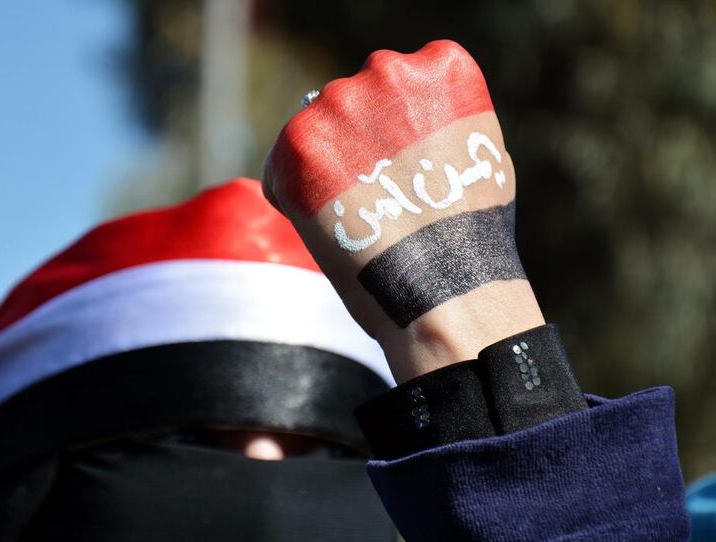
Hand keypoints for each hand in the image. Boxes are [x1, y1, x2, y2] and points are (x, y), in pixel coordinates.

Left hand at [263, 40, 543, 381]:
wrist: (448, 289)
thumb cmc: (473, 238)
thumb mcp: (481, 156)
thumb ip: (440, 125)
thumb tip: (408, 132)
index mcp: (439, 66)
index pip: (395, 83)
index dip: (392, 132)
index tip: (402, 171)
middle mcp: (387, 69)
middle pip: (350, 103)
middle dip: (354, 147)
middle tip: (373, 199)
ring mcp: (340, 102)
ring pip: (313, 131)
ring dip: (322, 169)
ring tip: (355, 218)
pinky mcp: (299, 142)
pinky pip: (280, 164)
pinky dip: (292, 195)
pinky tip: (328, 226)